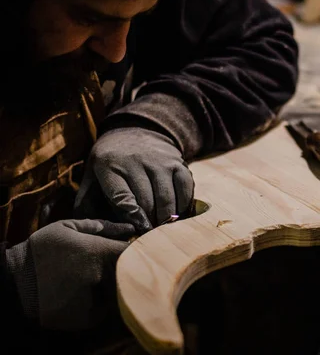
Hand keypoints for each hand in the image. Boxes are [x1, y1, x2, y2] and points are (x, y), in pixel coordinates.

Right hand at [5, 219, 135, 330]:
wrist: (14, 280)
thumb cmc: (42, 249)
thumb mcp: (67, 228)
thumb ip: (100, 226)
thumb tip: (129, 228)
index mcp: (98, 253)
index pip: (132, 253)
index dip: (135, 252)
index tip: (131, 251)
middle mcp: (99, 277)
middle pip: (127, 275)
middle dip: (124, 271)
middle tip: (108, 268)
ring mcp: (92, 299)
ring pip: (116, 294)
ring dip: (112, 288)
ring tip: (93, 281)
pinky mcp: (83, 319)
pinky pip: (102, 312)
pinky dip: (99, 305)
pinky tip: (85, 295)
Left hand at [74, 127, 194, 232]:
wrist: (133, 131)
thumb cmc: (110, 163)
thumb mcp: (91, 176)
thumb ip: (86, 203)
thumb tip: (90, 230)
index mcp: (110, 166)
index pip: (123, 198)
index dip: (131, 219)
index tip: (136, 231)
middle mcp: (136, 161)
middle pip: (147, 201)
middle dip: (149, 223)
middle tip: (149, 235)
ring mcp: (159, 160)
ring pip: (167, 197)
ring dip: (166, 218)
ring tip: (162, 227)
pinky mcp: (177, 161)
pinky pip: (185, 188)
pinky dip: (183, 205)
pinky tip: (176, 213)